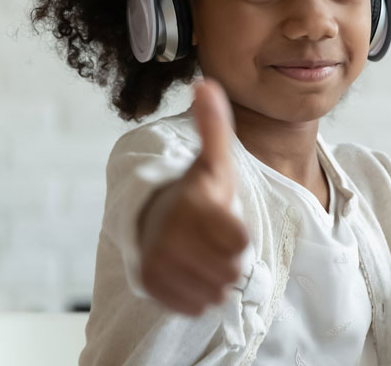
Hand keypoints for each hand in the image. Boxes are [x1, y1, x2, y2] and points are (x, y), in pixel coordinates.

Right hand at [137, 78, 249, 315]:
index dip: (239, 237)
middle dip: (229, 259)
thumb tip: (205, 84)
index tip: (224, 222)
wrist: (150, 220)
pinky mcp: (151, 286)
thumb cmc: (194, 192)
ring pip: (216, 292)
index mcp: (192, 205)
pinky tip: (190, 271)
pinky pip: (196, 306)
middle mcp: (170, 236)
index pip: (240, 243)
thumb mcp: (211, 161)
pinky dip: (198, 294)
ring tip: (203, 255)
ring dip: (216, 278)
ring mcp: (158, 263)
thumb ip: (214, 126)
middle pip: (231, 272)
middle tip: (213, 241)